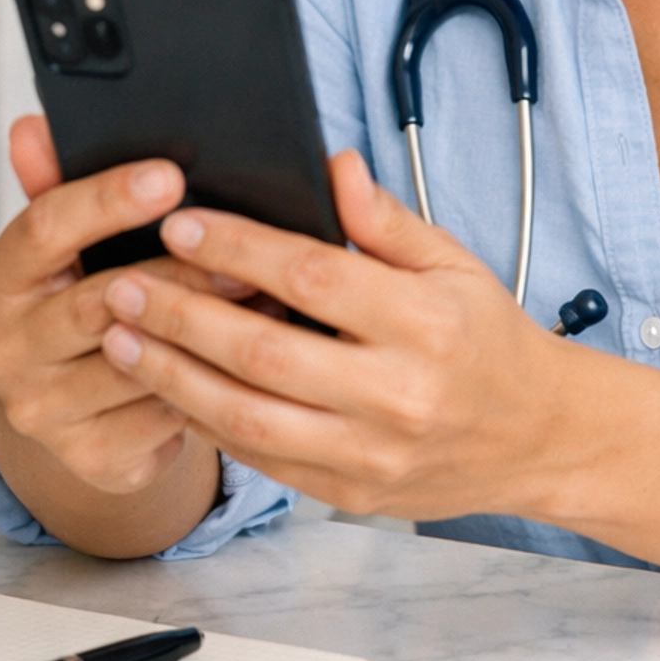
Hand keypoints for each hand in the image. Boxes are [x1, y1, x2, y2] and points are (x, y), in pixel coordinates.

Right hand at [0, 116, 247, 499]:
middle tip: (245, 254)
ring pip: (135, 361)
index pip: (44, 228)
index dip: (107, 199)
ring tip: (271, 301)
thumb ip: (57, 182)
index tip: (171, 175)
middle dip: (178, 273)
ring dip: (206, 333)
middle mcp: (1, 349)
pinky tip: (253, 361)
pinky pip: (159, 414)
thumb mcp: (72, 241)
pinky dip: (210, 385)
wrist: (83, 407)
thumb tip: (31, 126)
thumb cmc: (87, 295)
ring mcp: (40, 409)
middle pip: (97, 299)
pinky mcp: (86, 457)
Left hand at [96, 151, 587, 518]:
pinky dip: (207, 423)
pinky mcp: (350, 493)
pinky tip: (168, 389)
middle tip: (122, 284)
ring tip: (120, 339)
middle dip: (181, 315)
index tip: (181, 224)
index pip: (314, 277)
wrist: (538, 437)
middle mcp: (398, 392)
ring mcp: (371, 452)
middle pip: (265, 352)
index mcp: (426, 322)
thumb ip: (387, 220)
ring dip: (172, 376)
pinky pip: (262, 459)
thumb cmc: (490, 342)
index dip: (240, 248)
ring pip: (248, 417)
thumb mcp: (454, 264)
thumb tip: (334, 166)